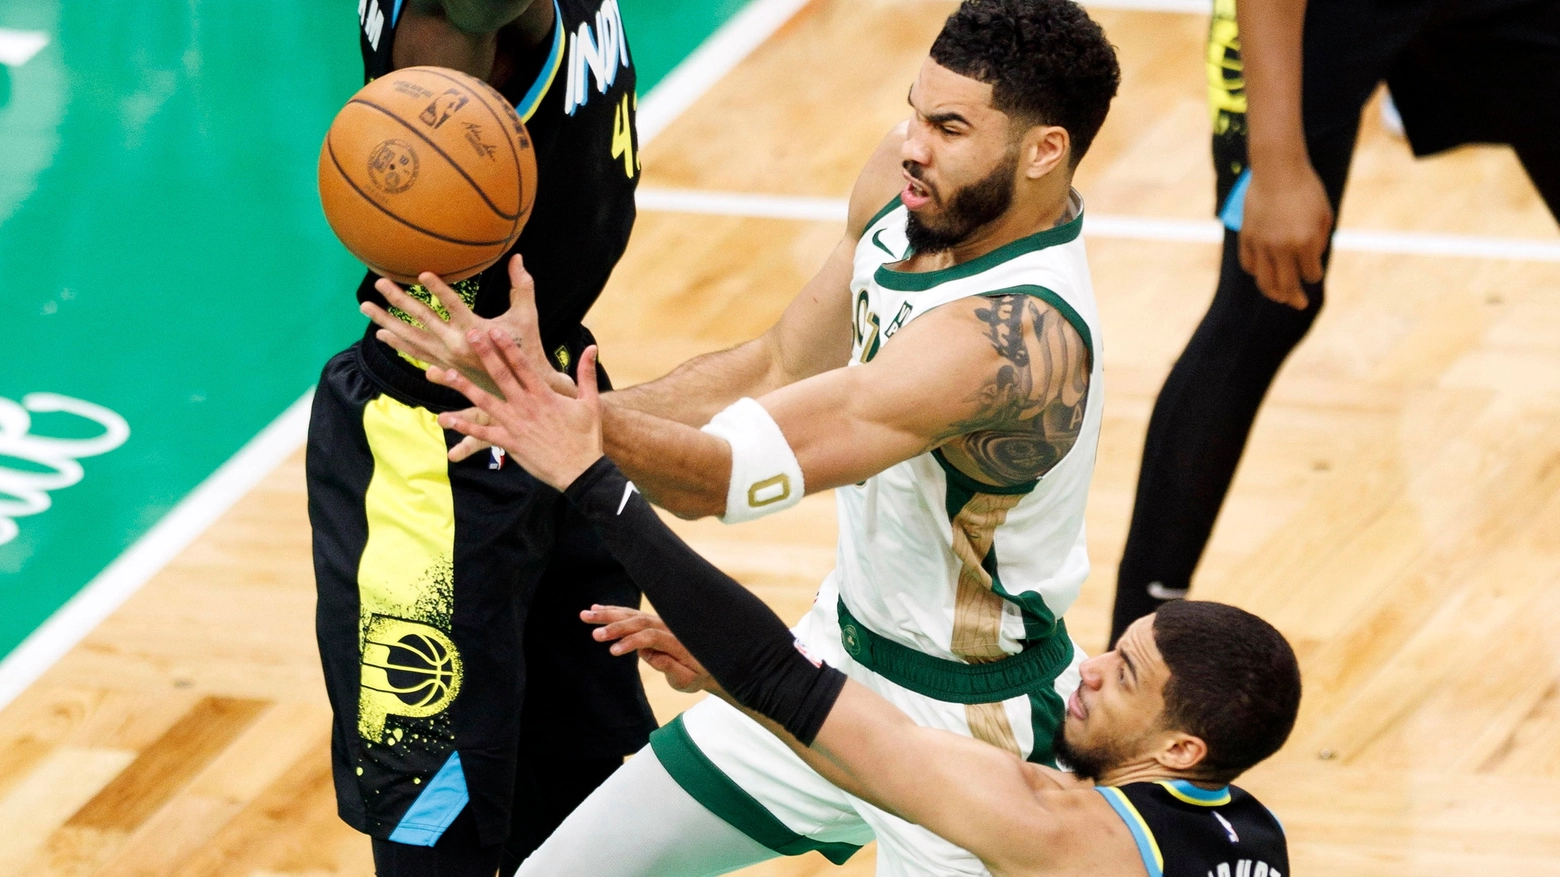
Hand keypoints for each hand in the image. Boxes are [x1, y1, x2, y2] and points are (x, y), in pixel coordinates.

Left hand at [361, 255, 568, 395]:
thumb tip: (518, 258)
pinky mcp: (445, 364)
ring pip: (411, 338)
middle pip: (422, 320)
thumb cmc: (524, 350)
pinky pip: (416, 352)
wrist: (519, 388)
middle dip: (399, 301)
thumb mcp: (527, 317)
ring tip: (366, 306)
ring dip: (387, 321)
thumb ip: (522, 286)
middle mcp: (455, 346)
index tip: (422, 274)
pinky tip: (382, 333)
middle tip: (380, 283)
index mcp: (475, 332)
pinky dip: (398, 343)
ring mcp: (446, 357)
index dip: (439, 290)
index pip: (454, 306)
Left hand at [429, 330, 603, 489]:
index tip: (494, 330)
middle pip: (501, 375)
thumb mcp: (590, 402)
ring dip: (465, 387)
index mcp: (544, 395)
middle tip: (471, 335)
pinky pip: (484, 434)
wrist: (581, 471)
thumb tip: (592, 348)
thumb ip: (586, 374)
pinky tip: (447, 419)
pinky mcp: (510, 443)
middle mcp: (527, 406)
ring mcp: (516, 425)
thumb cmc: (587, 438)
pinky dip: (465, 426)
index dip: (507, 346)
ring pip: (485, 402)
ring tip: (447, 373)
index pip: (523, 365)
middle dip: (485, 354)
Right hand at [582, 604, 716, 693]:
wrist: (706, 664)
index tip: (612, 651)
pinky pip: (631, 614)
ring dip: (608, 614)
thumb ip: (670, 667)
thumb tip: (648, 655)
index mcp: (676, 641)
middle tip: (594, 633)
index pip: (651, 636)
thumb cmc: (696, 674)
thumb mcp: (687, 679)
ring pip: (631, 615)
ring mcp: (659, 621)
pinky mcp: (650, 622)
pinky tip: (596, 609)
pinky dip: (613, 611)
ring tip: (585, 615)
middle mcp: (667, 626)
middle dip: (615, 625)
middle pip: (638, 621)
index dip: (631, 641)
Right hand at [1237, 159, 1332, 308]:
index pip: (1311, 274)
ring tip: (1279, 296)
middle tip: (1300, 304)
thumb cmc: (1306, 190)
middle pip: (1287, 285)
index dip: (1314, 275)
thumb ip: (1319, 241)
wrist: (1278, 169)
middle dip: (1295, 298)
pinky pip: (1250, 264)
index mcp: (1305, 242)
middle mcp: (1282, 247)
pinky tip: (1263, 272)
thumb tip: (1311, 263)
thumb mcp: (1323, 215)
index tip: (1314, 272)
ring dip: (1273, 293)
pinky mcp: (1247, 236)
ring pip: (1265, 281)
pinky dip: (1257, 271)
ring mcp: (1262, 243)